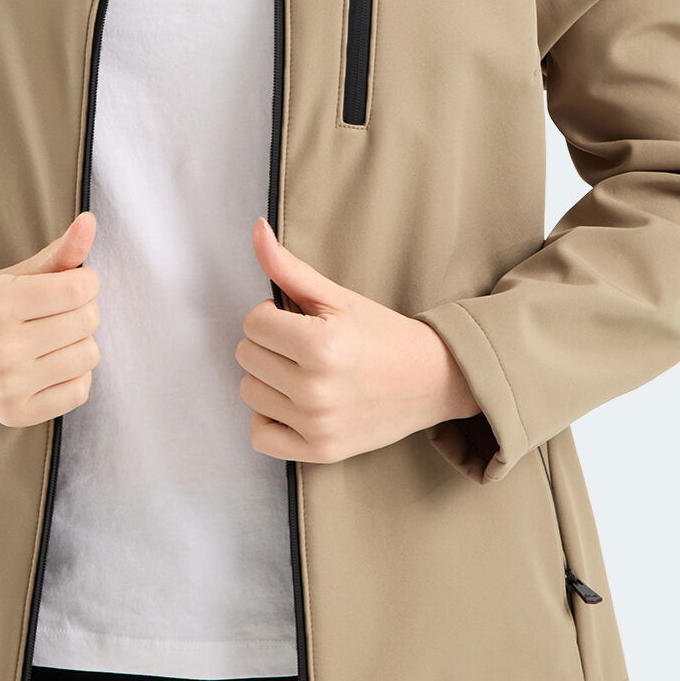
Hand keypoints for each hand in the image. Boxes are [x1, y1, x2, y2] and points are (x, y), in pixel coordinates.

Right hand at [0, 211, 101, 426]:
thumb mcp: (15, 274)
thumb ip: (60, 251)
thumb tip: (92, 221)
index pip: (78, 288)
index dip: (87, 281)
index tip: (72, 283)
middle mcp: (1, 347)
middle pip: (87, 321)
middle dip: (83, 309)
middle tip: (60, 310)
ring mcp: (8, 385)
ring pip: (89, 355)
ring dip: (81, 342)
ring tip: (55, 336)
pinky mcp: (15, 413)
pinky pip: (80, 391)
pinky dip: (76, 375)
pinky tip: (52, 363)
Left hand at [235, 219, 480, 462]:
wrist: (433, 379)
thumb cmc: (382, 334)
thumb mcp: (339, 297)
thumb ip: (289, 267)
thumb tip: (255, 229)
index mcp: (319, 346)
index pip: (253, 323)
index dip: (272, 314)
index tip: (299, 319)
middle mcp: (315, 389)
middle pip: (246, 357)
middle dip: (269, 344)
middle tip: (302, 345)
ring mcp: (317, 425)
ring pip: (249, 393)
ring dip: (268, 379)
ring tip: (302, 372)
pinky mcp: (320, 451)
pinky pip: (261, 437)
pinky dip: (268, 420)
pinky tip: (291, 404)